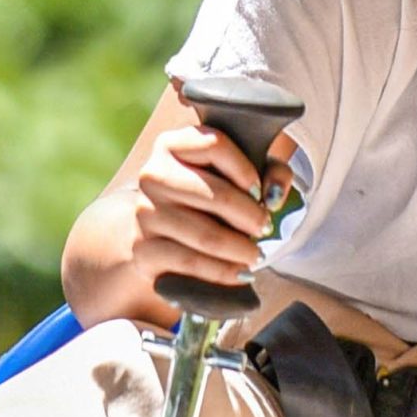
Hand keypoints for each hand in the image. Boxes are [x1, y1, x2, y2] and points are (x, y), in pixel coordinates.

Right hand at [129, 121, 299, 298]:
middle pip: (215, 194)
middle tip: (266, 229)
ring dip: (240, 249)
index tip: (261, 192)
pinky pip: (190, 261)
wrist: (165, 233)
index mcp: (173, 144)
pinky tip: (240, 273)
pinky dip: (222, 271)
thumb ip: (270, 171)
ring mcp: (144, 213)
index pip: (215, 146)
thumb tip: (274, 195)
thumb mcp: (242, 171)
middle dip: (250, 217)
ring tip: (258, 255)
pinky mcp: (143, 249)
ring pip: (205, 234)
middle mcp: (153, 174)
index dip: (246, 170)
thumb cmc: (212, 194)